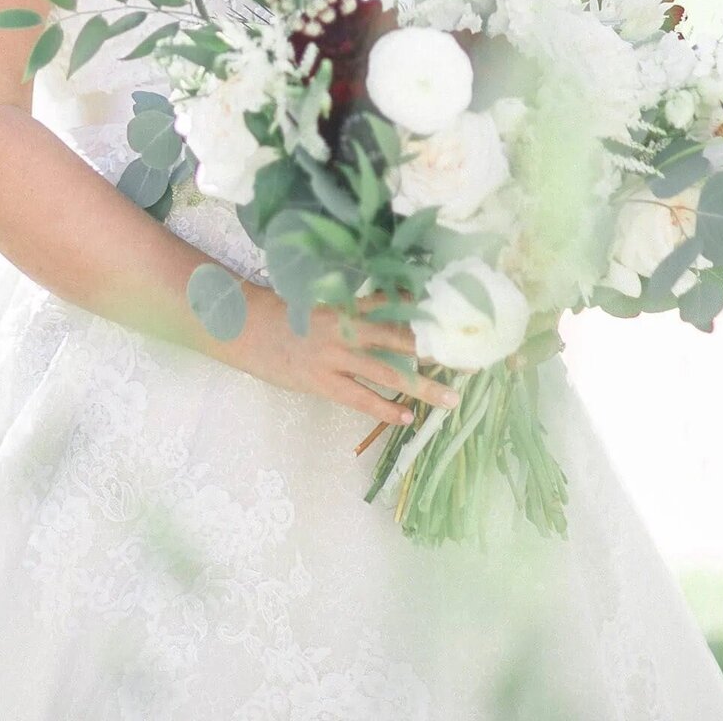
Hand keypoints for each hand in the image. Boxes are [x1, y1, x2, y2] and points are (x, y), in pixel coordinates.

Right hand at [234, 286, 461, 427]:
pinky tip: (406, 417)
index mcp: (352, 305)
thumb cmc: (292, 315)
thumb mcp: (327, 304)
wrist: (250, 329)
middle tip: (472, 362)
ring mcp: (336, 356)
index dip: (431, 316)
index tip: (461, 321)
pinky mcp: (323, 381)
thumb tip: (399, 309)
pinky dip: (384, 408)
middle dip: (439, 352)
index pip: (400, 308)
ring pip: (388, 373)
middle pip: (404, 340)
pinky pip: (360, 398)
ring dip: (423, 387)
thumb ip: (360, 310)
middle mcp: (349, 328)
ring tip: (451, 401)